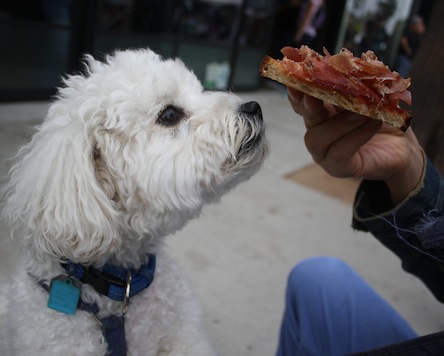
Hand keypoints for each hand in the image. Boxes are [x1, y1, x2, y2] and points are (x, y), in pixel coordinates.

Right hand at [288, 88, 424, 203]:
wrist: (403, 146)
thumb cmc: (384, 118)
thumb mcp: (370, 95)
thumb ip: (355, 84)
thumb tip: (347, 68)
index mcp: (322, 110)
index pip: (301, 100)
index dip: (297, 90)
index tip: (298, 78)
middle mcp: (318, 130)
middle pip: (305, 117)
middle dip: (308, 105)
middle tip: (314, 96)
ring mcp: (325, 151)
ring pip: (317, 138)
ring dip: (338, 123)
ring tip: (361, 113)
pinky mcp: (338, 167)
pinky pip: (339, 153)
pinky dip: (356, 136)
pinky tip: (372, 124)